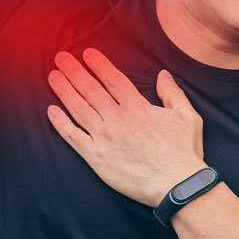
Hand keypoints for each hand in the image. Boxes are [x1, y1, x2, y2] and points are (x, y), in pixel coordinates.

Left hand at [46, 48, 207, 206]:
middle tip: (60, 58)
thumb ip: (172, 93)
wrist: (176, 185)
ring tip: (53, 76)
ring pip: (78, 108)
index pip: (112, 79)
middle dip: (74, 71)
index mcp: (137, 107)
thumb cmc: (183, 152)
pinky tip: (51, 111)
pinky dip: (60, 123)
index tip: (86, 53)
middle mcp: (117, 119)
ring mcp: (104, 137)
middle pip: (90, 89)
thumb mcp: (187, 116)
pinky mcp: (96, 157)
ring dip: (64, 90)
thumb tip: (163, 74)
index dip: (98, 64)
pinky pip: (73, 137)